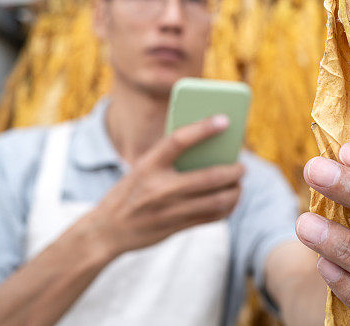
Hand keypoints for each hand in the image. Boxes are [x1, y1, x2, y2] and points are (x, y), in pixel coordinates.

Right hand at [88, 114, 243, 256]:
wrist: (108, 230)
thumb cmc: (130, 191)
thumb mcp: (142, 168)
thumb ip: (169, 159)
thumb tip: (209, 149)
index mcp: (148, 165)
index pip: (179, 140)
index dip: (203, 128)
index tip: (225, 120)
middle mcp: (160, 187)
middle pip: (209, 176)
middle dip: (233, 170)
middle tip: (241, 166)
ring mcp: (169, 210)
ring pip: (216, 200)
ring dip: (234, 191)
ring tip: (238, 184)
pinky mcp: (176, 228)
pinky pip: (211, 218)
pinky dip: (226, 208)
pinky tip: (230, 201)